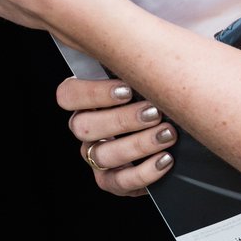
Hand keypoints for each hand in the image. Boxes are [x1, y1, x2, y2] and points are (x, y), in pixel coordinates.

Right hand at [57, 77, 175, 196]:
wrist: (172, 139)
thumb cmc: (158, 100)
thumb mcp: (145, 83)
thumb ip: (138, 72)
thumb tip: (153, 59)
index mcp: (86, 102)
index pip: (68, 95)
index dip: (93, 93)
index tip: (127, 90)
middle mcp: (86, 130)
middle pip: (84, 127)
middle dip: (122, 119)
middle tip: (154, 112)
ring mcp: (95, 157)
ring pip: (102, 155)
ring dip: (137, 144)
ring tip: (166, 134)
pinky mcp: (111, 181)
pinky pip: (120, 182)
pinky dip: (144, 172)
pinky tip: (165, 159)